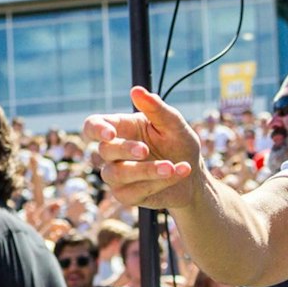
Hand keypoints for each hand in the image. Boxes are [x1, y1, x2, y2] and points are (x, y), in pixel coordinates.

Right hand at [84, 88, 202, 212]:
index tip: (109, 134)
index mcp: (120, 129)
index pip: (93, 126)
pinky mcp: (127, 196)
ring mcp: (117, 176)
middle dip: (126, 150)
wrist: (194, 177)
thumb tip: (136, 90)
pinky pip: (133, 192)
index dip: (96, 129)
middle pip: (104, 150)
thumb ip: (156, 108)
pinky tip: (178, 173)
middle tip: (145, 150)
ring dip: (146, 170)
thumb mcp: (173, 124)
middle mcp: (114, 153)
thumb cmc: (179, 145)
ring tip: (171, 166)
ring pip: (117, 174)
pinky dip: (158, 183)